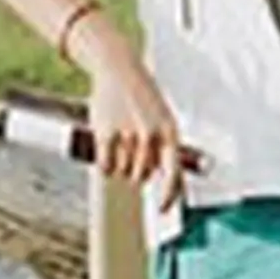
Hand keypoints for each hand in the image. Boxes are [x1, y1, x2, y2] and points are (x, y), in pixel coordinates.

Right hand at [85, 56, 200, 203]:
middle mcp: (151, 136)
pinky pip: (106, 166)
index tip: (161, 208)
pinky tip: (106, 150)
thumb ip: (166, 148)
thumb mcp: (163, 119)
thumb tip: (169, 185)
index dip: (168, 196)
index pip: (174, 175)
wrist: (118, 69)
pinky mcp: (106, 134)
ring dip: (119, 166)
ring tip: (120, 142)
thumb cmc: (142, 97)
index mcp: (170, 133)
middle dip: (136, 172)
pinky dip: (105, 165)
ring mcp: (128, 135)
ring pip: (123, 172)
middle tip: (131, 153)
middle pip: (142, 176)